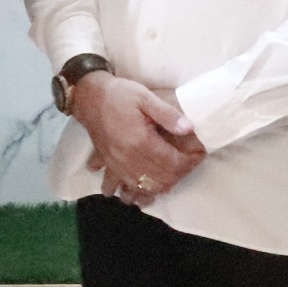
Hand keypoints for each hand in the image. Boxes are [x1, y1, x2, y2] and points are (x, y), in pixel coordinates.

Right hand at [74, 74, 203, 202]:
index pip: (173, 164)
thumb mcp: (146, 97)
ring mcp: (116, 165)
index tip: (199, 153)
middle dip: (180, 174)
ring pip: (143, 188)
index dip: (190, 162)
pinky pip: (122, 187)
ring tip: (169, 175)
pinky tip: (139, 189)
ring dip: (160, 186)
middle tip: (189, 161)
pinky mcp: (108, 165)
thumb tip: (189, 129)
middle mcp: (128, 159)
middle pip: (161, 180)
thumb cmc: (118, 95)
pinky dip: (133, 192)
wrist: (88, 96)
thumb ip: (168, 114)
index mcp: (140, 143)